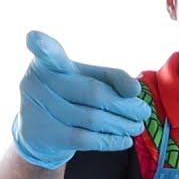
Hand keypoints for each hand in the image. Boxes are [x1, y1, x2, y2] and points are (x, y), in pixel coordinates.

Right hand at [14, 31, 150, 168]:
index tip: (34, 38)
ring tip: (137, 126)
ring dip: (122, 124)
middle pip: (93, 92)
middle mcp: (36, 83)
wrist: (41, 135)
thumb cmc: (71, 98)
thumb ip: (112, 78)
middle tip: (144, 112)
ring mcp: (38, 110)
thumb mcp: (86, 79)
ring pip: (93, 118)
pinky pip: (86, 139)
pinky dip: (111, 140)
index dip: (42, 46)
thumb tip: (134, 91)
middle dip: (125, 105)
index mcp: (46, 63)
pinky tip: (125, 140)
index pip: (49, 54)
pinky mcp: (46, 135)